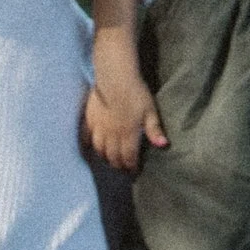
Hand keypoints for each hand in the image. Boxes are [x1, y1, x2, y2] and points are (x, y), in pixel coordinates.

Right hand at [85, 54, 168, 175]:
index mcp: (128, 135)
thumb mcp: (150, 110)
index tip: (134, 171)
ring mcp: (98, 128)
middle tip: (122, 168)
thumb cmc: (136, 93)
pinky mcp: (89, 119)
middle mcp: (112, 135)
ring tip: (110, 160)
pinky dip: (88, 146)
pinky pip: (85, 138)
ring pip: (99, 150)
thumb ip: (154, 130)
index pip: (129, 158)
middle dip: (118, 165)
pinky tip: (90, 149)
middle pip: (113, 157)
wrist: (115, 77)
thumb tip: (163, 146)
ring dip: (105, 158)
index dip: (131, 167)